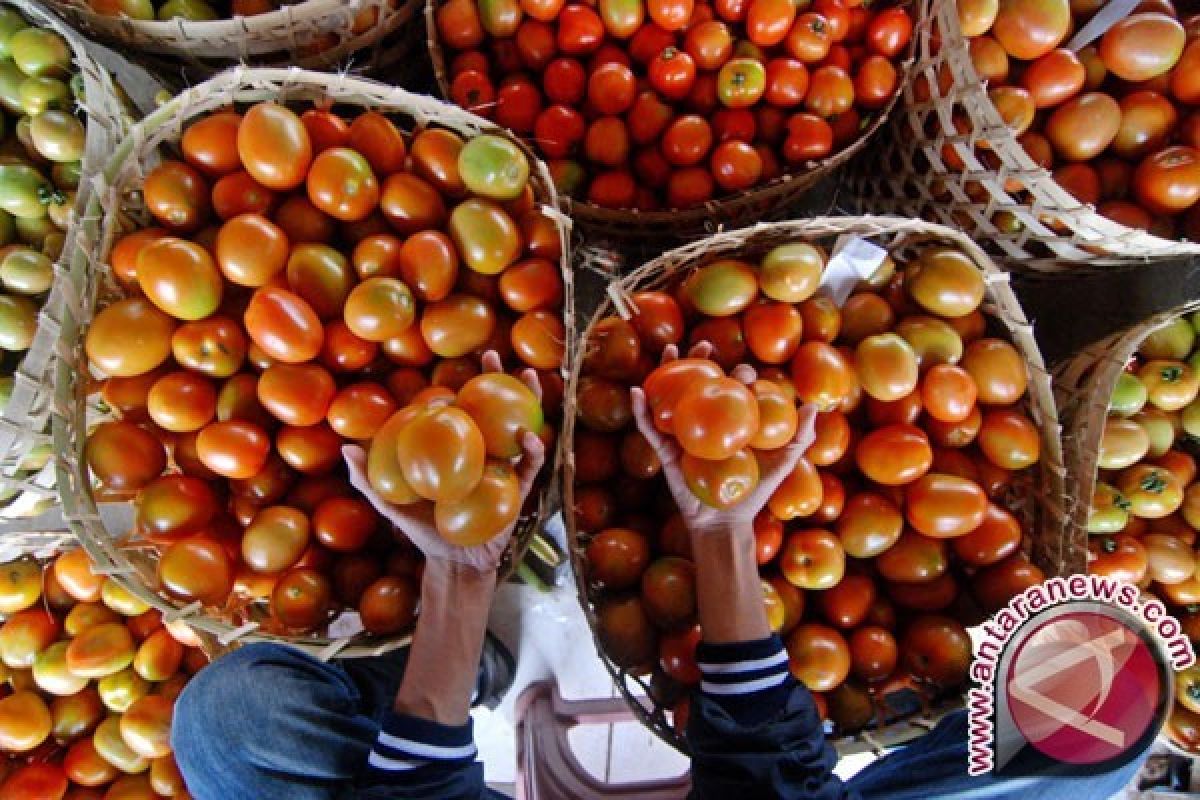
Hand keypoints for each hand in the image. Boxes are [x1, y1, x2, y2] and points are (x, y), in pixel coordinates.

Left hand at [343, 351, 546, 572]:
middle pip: (493, 408)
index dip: (461, 385)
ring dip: (527, 399)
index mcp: (456, 450)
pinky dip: (531, 449)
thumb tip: (346, 448)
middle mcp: (482, 453)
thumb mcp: (392, 503)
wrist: (453, 563)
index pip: (461, 410)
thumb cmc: (422, 532)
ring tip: (526, 377)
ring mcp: (503, 468)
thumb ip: (368, 479)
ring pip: (519, 426)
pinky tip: (527, 435)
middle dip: (497, 378)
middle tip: (492, 354)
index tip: (455, 367)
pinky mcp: (519, 489)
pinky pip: (529, 465)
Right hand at [631, 343, 817, 539]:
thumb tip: (814, 405)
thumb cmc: (755, 491)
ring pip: (671, 397)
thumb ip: (800, 436)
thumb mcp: (782, 462)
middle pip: (700, 383)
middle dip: (700, 360)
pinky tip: (637, 392)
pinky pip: (649, 429)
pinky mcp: (665, 450)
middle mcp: (705, 422)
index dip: (737, 375)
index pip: (732, 389)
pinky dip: (640, 411)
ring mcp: (683, 434)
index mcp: (730, 420)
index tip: (744, 372)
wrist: (727, 521)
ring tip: (669, 349)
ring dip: (666, 371)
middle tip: (704, 345)